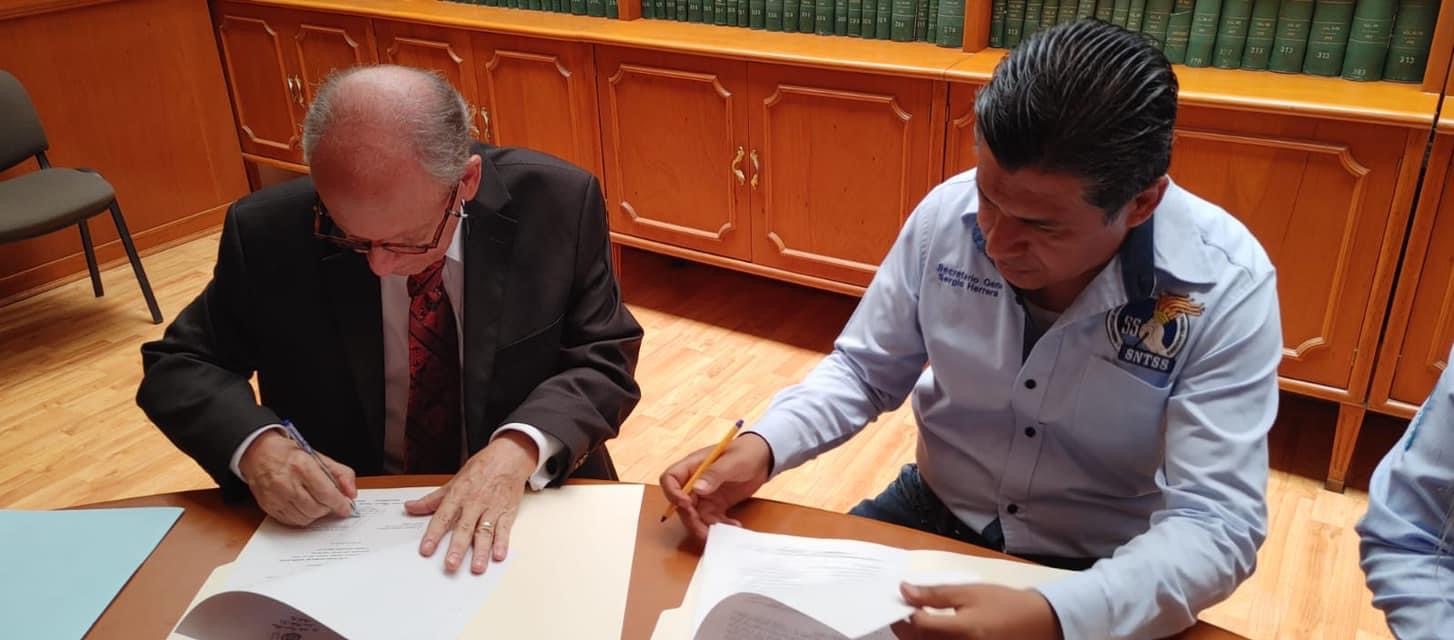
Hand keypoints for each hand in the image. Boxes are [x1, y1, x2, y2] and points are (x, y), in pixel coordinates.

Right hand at [239, 429, 357, 526]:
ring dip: (315, 515)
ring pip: (304, 518)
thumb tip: (352, 493)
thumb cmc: (290, 455)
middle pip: (316, 508)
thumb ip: (341, 474)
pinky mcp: (268, 506)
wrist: (259, 453)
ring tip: (316, 503)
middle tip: (329, 503)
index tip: (346, 508)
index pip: (326, 493)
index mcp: (302, 466)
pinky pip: (291, 521)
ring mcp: (275, 496)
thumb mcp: (319, 457)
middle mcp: (287, 482)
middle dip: (327, 509)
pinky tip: (303, 507)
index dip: (339, 504)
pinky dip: (301, 518)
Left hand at [405, 431, 538, 573]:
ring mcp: (492, 508)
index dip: (433, 534)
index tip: (426, 550)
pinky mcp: (507, 512)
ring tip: (476, 567)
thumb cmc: (481, 469)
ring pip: (485, 532)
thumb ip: (432, 499)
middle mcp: (474, 503)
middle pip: (464, 528)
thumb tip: (410, 507)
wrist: (509, 457)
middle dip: (457, 547)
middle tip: (450, 565)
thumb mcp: (453, 481)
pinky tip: (498, 555)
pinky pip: (504, 529)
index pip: (443, 517)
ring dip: (481, 551)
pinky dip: (502, 542)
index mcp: (458, 495)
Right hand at [658, 433, 772, 538]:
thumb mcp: (732, 461)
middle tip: (704, 531)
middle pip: (681, 504)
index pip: (670, 479)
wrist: (763, 458)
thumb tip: (697, 488)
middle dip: (691, 519)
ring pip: (695, 516)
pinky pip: (711, 520)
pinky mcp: (716, 505)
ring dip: (705, 527)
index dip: (672, 493)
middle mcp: (694, 482)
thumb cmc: (746, 452)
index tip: (686, 504)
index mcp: (693, 466)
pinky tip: (734, 526)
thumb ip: (715, 474)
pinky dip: (720, 526)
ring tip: (721, 533)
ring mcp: (705, 495)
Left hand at [891, 583, 1061, 639]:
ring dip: (920, 638)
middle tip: (907, 613)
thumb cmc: (1004, 604)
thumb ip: (935, 595)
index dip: (906, 614)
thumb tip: (904, 591)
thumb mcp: (970, 592)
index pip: (920, 626)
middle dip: (908, 629)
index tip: (903, 602)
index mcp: (963, 631)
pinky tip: (936, 633)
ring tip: (921, 623)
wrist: (1038, 623)